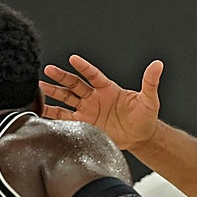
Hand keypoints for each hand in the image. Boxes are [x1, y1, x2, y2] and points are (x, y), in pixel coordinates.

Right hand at [40, 56, 163, 149]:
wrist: (141, 137)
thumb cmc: (145, 116)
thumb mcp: (149, 99)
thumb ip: (150, 82)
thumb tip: (158, 64)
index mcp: (108, 88)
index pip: (93, 75)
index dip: (83, 67)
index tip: (73, 59)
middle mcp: (95, 97)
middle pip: (74, 84)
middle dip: (61, 77)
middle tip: (48, 70)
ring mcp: (88, 110)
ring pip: (66, 99)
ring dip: (53, 94)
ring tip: (38, 88)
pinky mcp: (84, 125)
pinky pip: (66, 119)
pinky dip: (54, 115)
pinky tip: (42, 111)